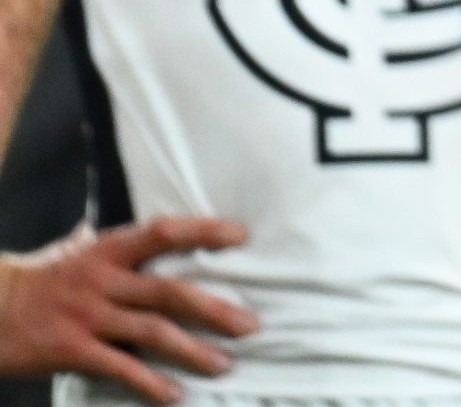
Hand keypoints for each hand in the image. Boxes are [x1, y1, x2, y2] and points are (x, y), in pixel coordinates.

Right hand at [0, 216, 255, 402]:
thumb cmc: (49, 279)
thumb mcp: (83, 251)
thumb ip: (125, 248)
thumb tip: (170, 233)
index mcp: (109, 250)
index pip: (162, 232)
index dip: (202, 230)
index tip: (241, 235)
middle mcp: (102, 280)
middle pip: (168, 291)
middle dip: (214, 309)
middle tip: (251, 324)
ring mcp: (88, 316)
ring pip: (151, 332)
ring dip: (193, 350)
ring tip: (225, 364)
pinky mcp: (73, 351)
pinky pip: (120, 367)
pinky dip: (149, 382)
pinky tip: (175, 394)